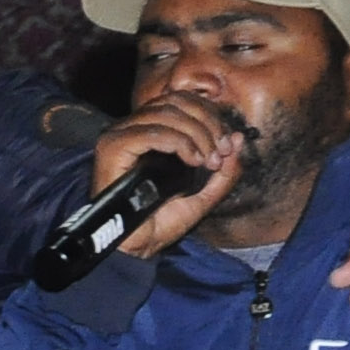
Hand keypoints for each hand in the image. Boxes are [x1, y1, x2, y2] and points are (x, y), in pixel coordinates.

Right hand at [90, 94, 250, 256]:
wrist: (135, 248)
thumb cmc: (160, 223)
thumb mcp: (204, 195)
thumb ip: (224, 170)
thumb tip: (236, 138)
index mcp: (150, 131)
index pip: (183, 102)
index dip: (210, 116)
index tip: (226, 145)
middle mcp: (132, 128)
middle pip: (177, 101)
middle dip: (208, 123)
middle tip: (220, 152)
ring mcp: (119, 136)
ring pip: (167, 113)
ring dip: (197, 134)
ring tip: (207, 161)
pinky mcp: (112, 148)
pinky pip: (152, 132)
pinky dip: (179, 142)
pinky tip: (191, 161)